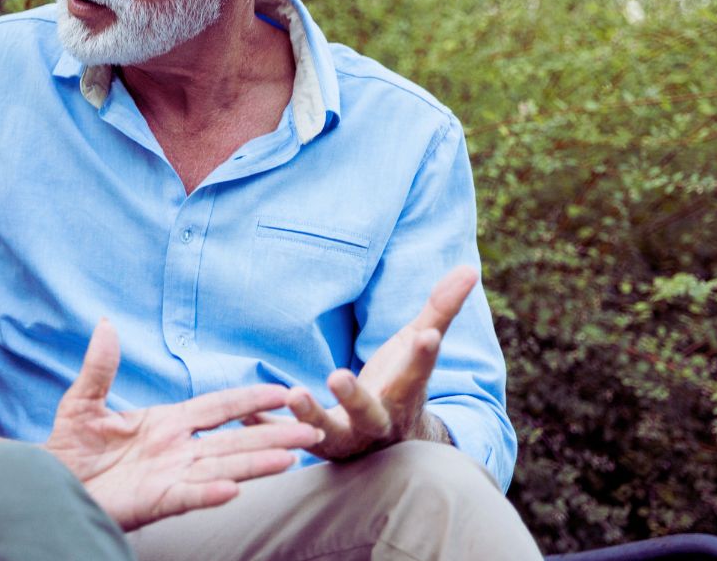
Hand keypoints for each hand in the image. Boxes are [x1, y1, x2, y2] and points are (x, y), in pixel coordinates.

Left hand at [43, 319, 323, 531]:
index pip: (217, 408)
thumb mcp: (82, 401)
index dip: (248, 400)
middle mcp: (176, 451)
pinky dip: (210, 493)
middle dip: (273, 436)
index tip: (283, 390)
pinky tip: (234, 488)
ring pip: (222, 468)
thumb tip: (105, 323)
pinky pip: (188, 497)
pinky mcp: (154, 502)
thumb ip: (100, 367)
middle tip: (312, 431)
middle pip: (233, 441)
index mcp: (166, 424)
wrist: (47, 486)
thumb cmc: (69, 449)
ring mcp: (169, 477)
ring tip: (291, 458)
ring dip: (256, 464)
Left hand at [276, 265, 477, 460]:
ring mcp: (347, 439)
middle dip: (356, 397)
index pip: (417, 373)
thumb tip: (470, 267)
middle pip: (369, 413)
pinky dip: (267, 427)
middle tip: (338, 375)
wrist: (392, 449)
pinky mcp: (316, 445)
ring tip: (291, 394)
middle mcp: (378, 422)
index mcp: (405, 394)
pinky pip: (288, 440)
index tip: (427, 335)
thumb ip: (440, 309)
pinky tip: (246, 411)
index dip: (423, 355)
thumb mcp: (419, 346)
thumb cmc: (402, 385)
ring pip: (329, 434)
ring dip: (309, 416)